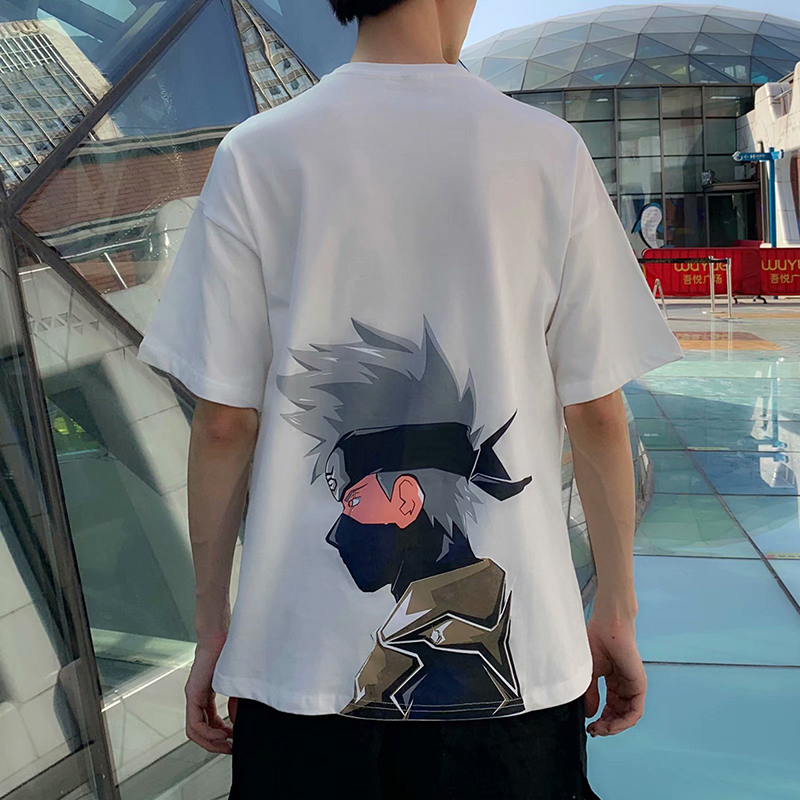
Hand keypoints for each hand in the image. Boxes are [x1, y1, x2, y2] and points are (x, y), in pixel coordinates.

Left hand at [185, 641, 232, 752]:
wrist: (220, 633)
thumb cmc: (229, 651)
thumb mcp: (236, 683)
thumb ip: (235, 702)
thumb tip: (234, 722)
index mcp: (206, 693)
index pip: (209, 722)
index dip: (221, 735)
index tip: (233, 740)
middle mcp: (197, 697)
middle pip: (200, 731)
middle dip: (215, 744)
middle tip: (230, 749)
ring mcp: (193, 696)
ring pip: (194, 731)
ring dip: (210, 742)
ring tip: (226, 745)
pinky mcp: (193, 694)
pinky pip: (194, 724)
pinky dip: (206, 733)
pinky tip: (221, 734)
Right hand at [585, 614, 645, 736]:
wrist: (608, 627)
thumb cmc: (596, 642)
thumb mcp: (588, 673)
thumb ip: (590, 694)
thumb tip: (590, 715)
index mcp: (612, 681)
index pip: (609, 707)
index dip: (599, 719)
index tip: (587, 725)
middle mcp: (624, 686)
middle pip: (618, 715)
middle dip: (606, 726)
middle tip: (593, 730)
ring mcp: (632, 687)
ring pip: (627, 716)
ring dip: (614, 727)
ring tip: (599, 729)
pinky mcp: (639, 686)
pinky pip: (635, 712)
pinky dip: (624, 722)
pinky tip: (610, 725)